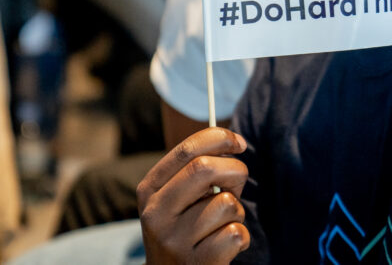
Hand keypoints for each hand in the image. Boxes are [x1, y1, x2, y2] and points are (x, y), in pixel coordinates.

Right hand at [138, 128, 250, 263]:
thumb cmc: (184, 230)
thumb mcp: (177, 200)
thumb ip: (196, 172)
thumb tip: (233, 143)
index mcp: (150, 190)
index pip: (186, 149)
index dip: (219, 138)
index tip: (240, 142)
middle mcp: (156, 213)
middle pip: (205, 168)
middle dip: (234, 170)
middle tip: (237, 184)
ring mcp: (174, 240)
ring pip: (226, 203)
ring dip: (237, 212)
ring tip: (222, 225)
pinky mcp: (196, 263)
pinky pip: (236, 233)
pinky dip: (241, 238)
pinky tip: (225, 247)